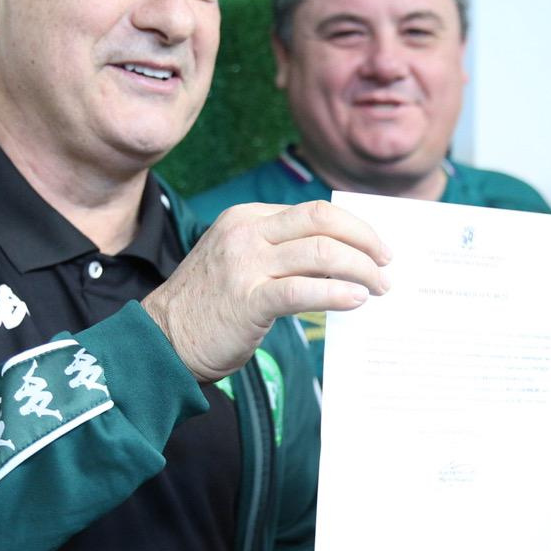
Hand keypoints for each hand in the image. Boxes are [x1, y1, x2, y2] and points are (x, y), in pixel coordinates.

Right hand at [146, 201, 390, 380]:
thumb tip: (343, 260)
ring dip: (360, 270)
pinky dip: (336, 293)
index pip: (314, 211)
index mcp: (247, 217)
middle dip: (365, 240)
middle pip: (322, 221)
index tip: (378, 248)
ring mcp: (245, 265)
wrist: (163, 339)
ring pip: (320, 253)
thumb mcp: (242, 261)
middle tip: (386, 264)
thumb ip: (282, 253)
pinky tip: (356, 301)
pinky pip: (303, 290)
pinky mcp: (247, 300)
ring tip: (379, 288)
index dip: (354, 228)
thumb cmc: (210, 306)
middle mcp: (246, 233)